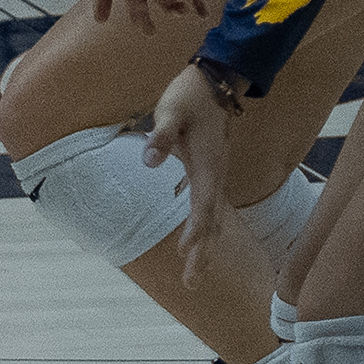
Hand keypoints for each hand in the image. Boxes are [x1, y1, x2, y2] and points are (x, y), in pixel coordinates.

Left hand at [143, 63, 245, 284]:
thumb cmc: (190, 95)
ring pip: (212, 215)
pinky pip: (208, 204)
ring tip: (194, 271)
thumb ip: (160, 136)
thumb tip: (148, 161)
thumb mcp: (170, 112)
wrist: (215, 79)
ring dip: (204, 243)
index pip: (204, 206)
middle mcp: (215, 174)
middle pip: (212, 221)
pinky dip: (202, 224)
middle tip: (191, 284)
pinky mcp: (208, 168)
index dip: (196, 231)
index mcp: (208, 166)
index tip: (186, 254)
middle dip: (202, 252)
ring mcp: (214, 172)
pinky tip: (192, 237)